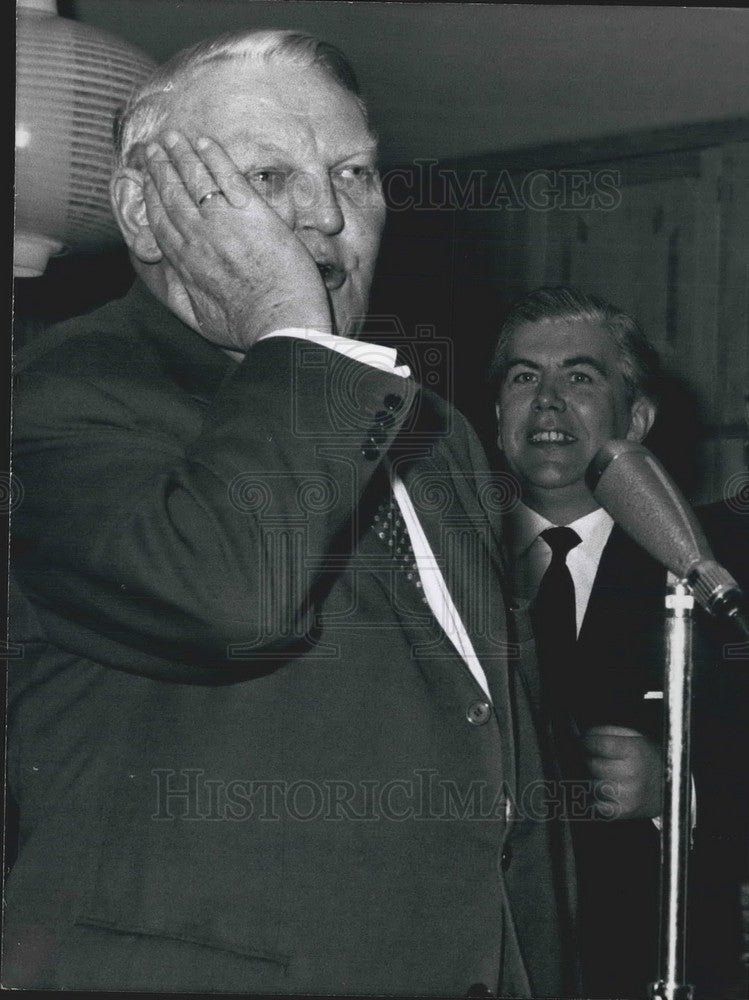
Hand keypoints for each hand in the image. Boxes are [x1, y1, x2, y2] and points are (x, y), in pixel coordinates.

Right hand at [141, 131, 331, 350]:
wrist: (280, 325)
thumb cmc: (246, 330)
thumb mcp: (200, 320)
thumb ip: (182, 295)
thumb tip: (170, 277)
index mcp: (184, 262)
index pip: (160, 220)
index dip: (151, 195)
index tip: (146, 179)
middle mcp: (197, 237)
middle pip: (172, 193)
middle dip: (160, 167)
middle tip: (153, 148)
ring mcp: (223, 222)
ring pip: (194, 179)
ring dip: (181, 154)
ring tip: (172, 137)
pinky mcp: (253, 213)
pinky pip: (226, 176)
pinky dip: (213, 156)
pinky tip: (204, 142)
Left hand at [581, 725, 663, 819]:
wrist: (671, 788)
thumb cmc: (649, 759)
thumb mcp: (634, 737)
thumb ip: (608, 732)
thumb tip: (585, 735)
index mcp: (633, 752)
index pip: (597, 745)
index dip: (586, 742)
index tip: (584, 743)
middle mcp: (630, 773)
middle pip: (591, 764)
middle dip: (590, 759)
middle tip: (595, 758)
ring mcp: (626, 795)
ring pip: (591, 784)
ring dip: (593, 778)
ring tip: (605, 774)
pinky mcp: (623, 811)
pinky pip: (595, 804)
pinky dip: (595, 797)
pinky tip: (604, 790)